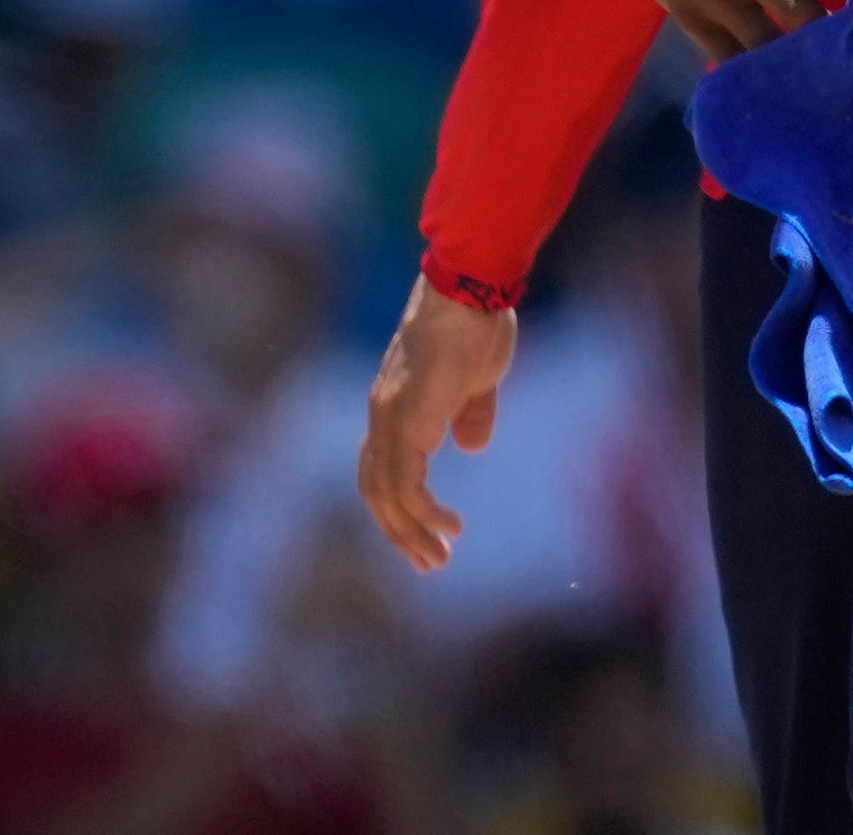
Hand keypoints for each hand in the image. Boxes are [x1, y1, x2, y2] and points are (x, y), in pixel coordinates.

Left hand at [357, 277, 519, 570]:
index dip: (398, 505)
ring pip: (385, 493)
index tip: (424, 534)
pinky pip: (406, 483)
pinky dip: (423, 512)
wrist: (470, 288)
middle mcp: (383, 414)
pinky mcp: (407, 420)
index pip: (381, 467)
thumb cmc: (477, 323)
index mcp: (396, 405)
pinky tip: (449, 526)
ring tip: (438, 558)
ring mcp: (390, 416)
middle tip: (429, 563)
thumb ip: (471, 412)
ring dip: (409, 532)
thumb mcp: (477, 378)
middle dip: (399, 530)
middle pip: (375, 488)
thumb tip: (471, 445)